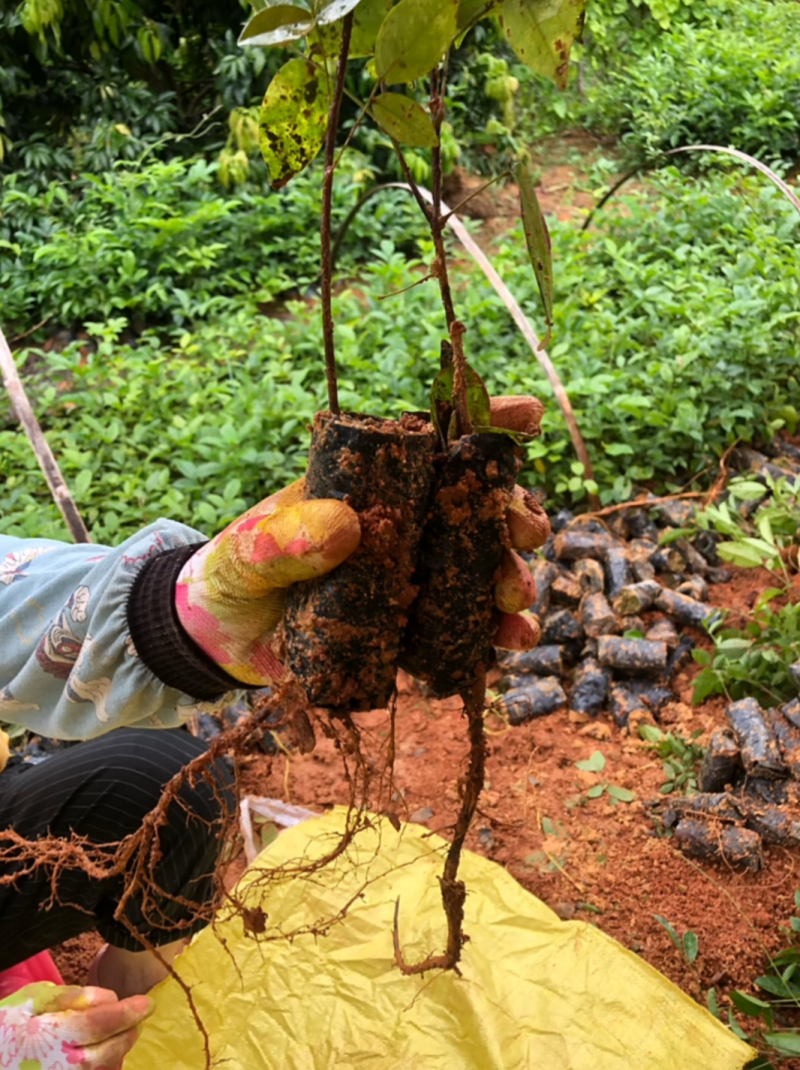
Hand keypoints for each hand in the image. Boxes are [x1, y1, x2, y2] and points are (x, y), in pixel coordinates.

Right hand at [0, 983, 152, 1069]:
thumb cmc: (9, 1025)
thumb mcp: (32, 999)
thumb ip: (69, 997)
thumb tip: (107, 999)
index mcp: (48, 1035)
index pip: (98, 1024)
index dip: (127, 1013)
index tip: (148, 1004)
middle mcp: (57, 1064)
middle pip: (105, 1053)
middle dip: (127, 1034)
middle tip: (138, 1018)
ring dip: (118, 1053)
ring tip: (123, 1034)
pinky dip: (105, 1067)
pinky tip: (106, 1055)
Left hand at [177, 397, 548, 685]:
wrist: (223, 642)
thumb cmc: (236, 576)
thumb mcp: (250, 553)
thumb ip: (284, 540)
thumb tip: (347, 527)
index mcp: (372, 484)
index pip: (434, 441)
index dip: (486, 422)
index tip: (527, 415)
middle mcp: (403, 524)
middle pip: (475, 507)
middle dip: (513, 514)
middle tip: (523, 533)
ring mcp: (413, 575)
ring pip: (481, 567)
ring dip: (510, 578)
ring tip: (515, 601)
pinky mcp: (413, 627)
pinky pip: (463, 628)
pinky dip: (490, 636)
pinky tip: (504, 644)